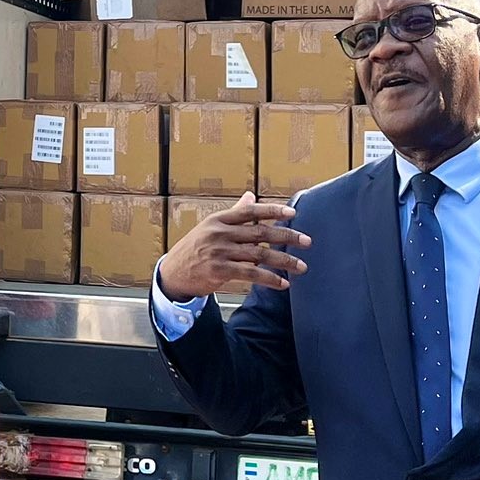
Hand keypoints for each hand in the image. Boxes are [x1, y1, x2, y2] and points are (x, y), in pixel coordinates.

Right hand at [157, 192, 310, 300]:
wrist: (173, 273)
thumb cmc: (194, 249)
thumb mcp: (210, 226)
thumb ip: (234, 213)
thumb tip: (250, 196)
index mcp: (219, 220)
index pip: (250, 211)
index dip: (273, 210)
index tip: (293, 212)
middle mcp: (220, 233)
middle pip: (260, 233)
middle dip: (286, 236)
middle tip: (307, 241)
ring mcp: (219, 252)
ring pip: (259, 255)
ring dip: (283, 261)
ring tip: (301, 266)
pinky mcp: (220, 270)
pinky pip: (251, 274)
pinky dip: (269, 279)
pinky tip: (283, 283)